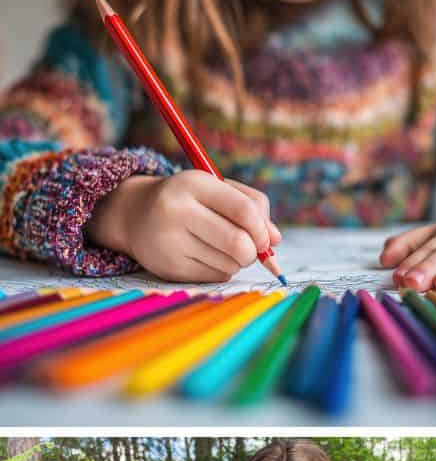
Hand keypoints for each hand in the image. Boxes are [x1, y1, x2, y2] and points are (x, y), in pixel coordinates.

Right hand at [87, 172, 280, 281]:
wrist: (135, 215)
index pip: (244, 211)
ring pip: (231, 264)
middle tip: (250, 249)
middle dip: (254, 252)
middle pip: (240, 244)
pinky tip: (206, 256)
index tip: (265, 238)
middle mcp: (176, 211)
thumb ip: (254, 207)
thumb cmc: (190, 200)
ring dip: (238, 261)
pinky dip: (223, 269)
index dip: (263, 229)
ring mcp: (170, 241)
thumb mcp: (219, 190)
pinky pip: (217, 276)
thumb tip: (276, 239)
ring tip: (222, 247)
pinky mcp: (169, 267)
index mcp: (193, 184)